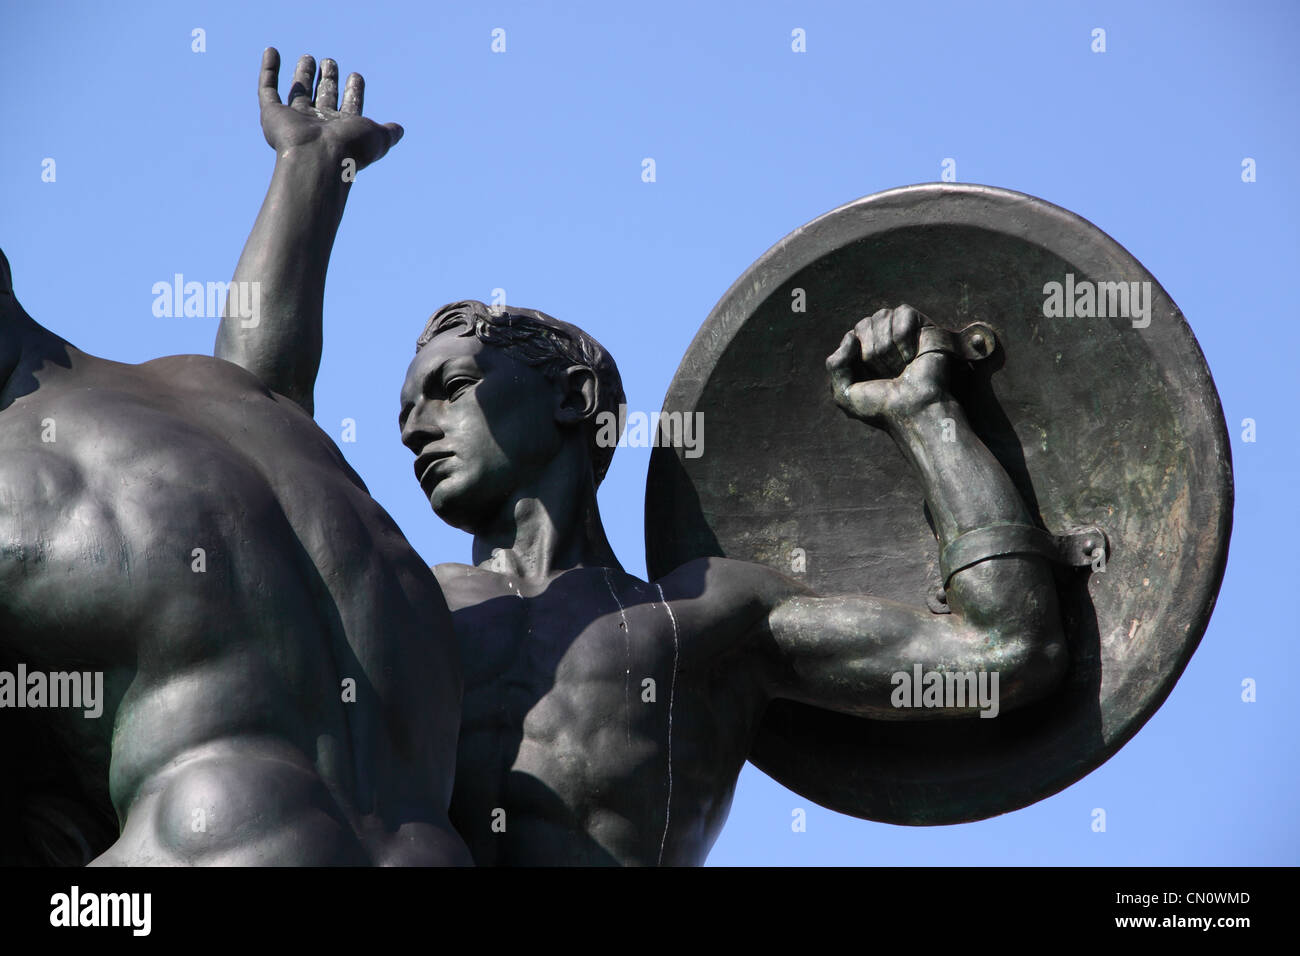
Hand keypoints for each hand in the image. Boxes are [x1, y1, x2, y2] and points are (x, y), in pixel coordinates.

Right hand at [257, 48, 402, 173]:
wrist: (318, 158)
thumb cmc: (350, 149)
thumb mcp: (378, 138)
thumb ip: (388, 133)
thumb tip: (400, 130)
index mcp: (343, 130)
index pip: (349, 106)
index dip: (354, 92)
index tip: (356, 76)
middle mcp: (319, 125)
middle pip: (323, 98)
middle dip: (327, 80)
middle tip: (330, 62)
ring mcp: (294, 120)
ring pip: (298, 93)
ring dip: (303, 75)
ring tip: (309, 57)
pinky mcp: (272, 115)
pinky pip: (267, 88)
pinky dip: (268, 69)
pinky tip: (271, 51)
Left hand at [826, 305, 950, 424]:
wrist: (915, 410)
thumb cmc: (882, 406)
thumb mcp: (844, 394)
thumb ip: (835, 365)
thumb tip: (851, 336)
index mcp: (864, 356)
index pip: (851, 336)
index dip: (857, 356)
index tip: (870, 379)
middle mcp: (883, 341)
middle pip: (863, 324)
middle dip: (872, 352)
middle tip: (888, 375)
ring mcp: (903, 332)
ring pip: (882, 316)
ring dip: (888, 348)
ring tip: (901, 367)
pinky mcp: (923, 326)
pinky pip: (903, 313)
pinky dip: (904, 338)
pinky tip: (912, 356)